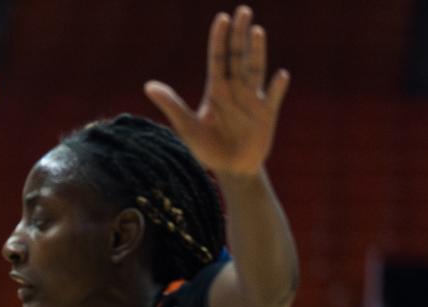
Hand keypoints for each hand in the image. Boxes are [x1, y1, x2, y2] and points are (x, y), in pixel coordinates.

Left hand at [144, 6, 289, 177]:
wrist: (231, 170)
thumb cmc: (208, 149)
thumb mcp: (187, 128)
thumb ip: (171, 105)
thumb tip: (148, 85)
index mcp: (217, 90)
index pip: (218, 59)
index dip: (219, 39)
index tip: (222, 18)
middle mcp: (236, 89)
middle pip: (238, 56)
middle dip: (240, 34)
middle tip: (243, 10)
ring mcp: (253, 100)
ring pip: (255, 69)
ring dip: (257, 51)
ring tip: (257, 31)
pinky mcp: (267, 114)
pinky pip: (273, 97)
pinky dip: (276, 87)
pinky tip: (279, 76)